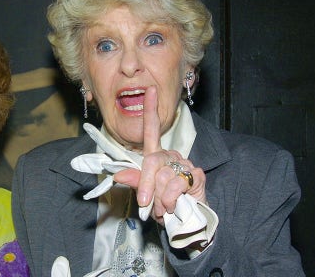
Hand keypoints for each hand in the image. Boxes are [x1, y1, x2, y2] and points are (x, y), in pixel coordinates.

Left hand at [114, 86, 205, 223]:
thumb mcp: (145, 196)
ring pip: (164, 176)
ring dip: (161, 199)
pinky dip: (171, 201)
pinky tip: (176, 206)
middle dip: (146, 185)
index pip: (152, 129)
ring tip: (165, 207)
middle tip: (147, 204)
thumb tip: (118, 175)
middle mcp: (171, 156)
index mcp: (157, 157)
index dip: (151, 109)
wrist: (186, 224)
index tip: (149, 89)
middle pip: (152, 161)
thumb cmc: (164, 207)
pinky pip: (176, 185)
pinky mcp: (196, 175)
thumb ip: (134, 183)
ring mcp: (185, 164)